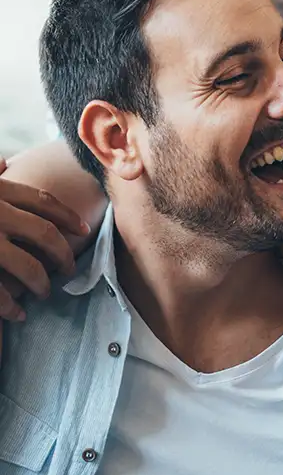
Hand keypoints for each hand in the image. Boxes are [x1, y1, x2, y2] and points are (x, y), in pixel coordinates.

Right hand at [0, 157, 88, 321]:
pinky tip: (17, 314)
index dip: (66, 214)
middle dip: (62, 253)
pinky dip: (11, 305)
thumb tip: (2, 161)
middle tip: (68, 268)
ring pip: (28, 266)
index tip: (82, 229)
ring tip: (44, 292)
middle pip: (44, 233)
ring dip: (41, 282)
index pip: (42, 200)